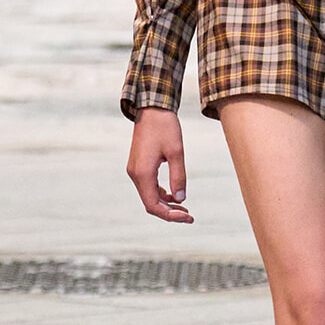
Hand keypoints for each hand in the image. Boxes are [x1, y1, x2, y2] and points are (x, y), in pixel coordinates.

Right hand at [126, 107, 191, 222]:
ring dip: (165, 204)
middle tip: (189, 216)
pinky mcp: (138, 165)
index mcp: (143, 173)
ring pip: (149, 196)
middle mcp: (135, 174)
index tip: (188, 216)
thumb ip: (178, 177)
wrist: (152, 108)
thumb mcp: (176, 152)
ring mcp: (135, 169)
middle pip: (150, 203)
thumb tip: (182, 199)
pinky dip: (161, 193)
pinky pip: (148, 186)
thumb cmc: (165, 127)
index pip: (153, 205)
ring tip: (185, 208)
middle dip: (169, 212)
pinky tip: (174, 194)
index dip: (170, 215)